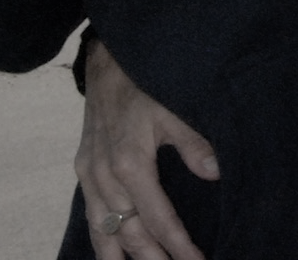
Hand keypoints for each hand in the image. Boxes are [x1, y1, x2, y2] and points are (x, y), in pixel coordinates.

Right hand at [76, 36, 218, 259]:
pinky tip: (112, 253)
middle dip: (153, 259)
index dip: (178, 245)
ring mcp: (89, 173)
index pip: (158, 218)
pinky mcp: (82, 167)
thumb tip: (214, 173)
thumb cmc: (143, 80)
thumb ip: (193, 142)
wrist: (107, 57)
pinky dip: (101, 238)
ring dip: (122, 258)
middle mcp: (105, 175)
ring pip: (102, 231)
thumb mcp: (174, 106)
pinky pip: (91, 214)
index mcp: (130, 162)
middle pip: (129, 233)